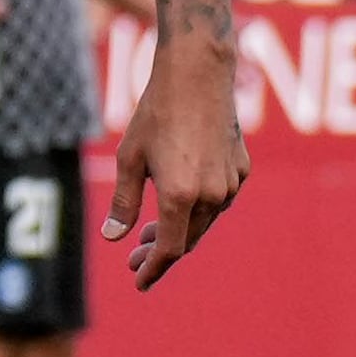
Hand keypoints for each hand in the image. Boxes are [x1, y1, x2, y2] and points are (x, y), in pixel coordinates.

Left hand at [106, 30, 245, 288]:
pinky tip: (179, 204)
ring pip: (203, 221)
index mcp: (180, 195)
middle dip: (159, 252)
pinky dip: (197, 210)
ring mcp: (230, 183)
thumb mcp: (129, 158)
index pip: (169, 249)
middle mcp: (211, 194)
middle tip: (135, 258)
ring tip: (149, 232)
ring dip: (178, 231)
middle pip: (187, 239)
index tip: (138, 281)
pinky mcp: (241, 169)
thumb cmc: (156, 114)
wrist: (198, 75)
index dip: (153, 268)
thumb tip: (114, 238)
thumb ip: (123, 202)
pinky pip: (218, 200)